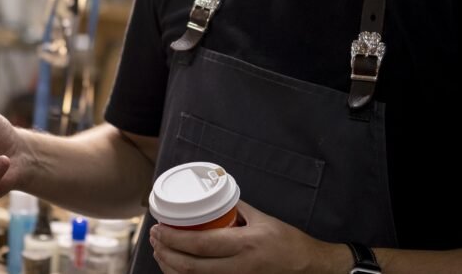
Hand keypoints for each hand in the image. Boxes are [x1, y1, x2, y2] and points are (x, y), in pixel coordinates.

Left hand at [150, 201, 348, 273]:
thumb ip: (236, 208)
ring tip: (158, 252)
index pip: (200, 244)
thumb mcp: (262, 218)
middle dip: (165, 253)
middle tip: (153, 238)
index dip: (173, 238)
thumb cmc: (287, 242)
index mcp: (244, 245)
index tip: (158, 228)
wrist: (309, 268)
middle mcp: (239, 268)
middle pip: (191, 267)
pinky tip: (175, 267)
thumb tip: (213, 195)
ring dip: (170, 268)